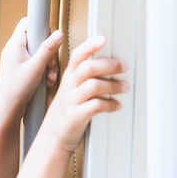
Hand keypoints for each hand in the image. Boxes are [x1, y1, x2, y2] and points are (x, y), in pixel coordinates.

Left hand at [0, 19, 61, 124]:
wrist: (6, 110)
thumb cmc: (15, 90)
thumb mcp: (36, 67)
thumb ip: (48, 49)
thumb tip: (58, 34)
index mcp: (14, 44)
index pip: (29, 22)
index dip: (43, 28)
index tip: (52, 39)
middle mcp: (14, 49)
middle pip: (37, 38)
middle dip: (49, 51)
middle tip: (51, 64)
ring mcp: (16, 59)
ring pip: (38, 52)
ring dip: (48, 63)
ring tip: (49, 76)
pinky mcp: (20, 68)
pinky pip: (35, 62)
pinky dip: (43, 70)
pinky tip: (46, 81)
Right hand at [38, 35, 125, 152]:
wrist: (52, 138)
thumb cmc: (66, 113)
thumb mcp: (70, 92)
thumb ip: (84, 79)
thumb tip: (108, 66)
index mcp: (68, 78)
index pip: (77, 56)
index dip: (89, 46)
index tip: (102, 39)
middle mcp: (68, 87)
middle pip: (88, 67)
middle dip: (109, 65)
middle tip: (124, 66)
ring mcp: (71, 101)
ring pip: (93, 85)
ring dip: (113, 86)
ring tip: (124, 87)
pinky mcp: (76, 116)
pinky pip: (95, 106)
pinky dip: (109, 105)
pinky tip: (116, 106)